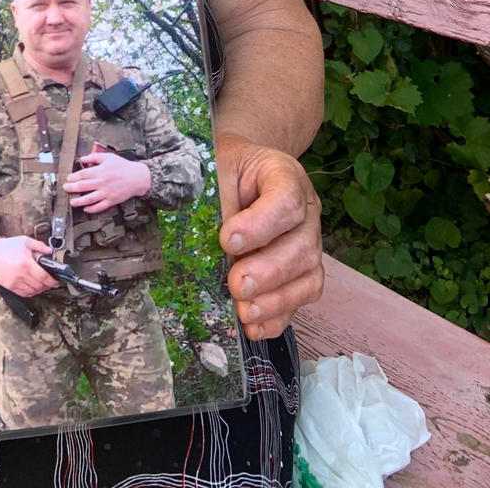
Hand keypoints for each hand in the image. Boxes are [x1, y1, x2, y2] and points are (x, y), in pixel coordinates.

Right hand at [0, 235, 55, 296]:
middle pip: (39, 286)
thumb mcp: (24, 241)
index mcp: (26, 263)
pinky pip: (23, 294)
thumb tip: (50, 251)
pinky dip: (31, 292)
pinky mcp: (9, 286)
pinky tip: (33, 287)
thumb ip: (39, 246)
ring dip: (40, 289)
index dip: (52, 281)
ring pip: (32, 292)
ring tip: (42, 284)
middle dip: (47, 285)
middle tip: (50, 282)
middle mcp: (20, 275)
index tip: (56, 281)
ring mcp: (14, 282)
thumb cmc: (6, 247)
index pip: (43, 277)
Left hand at [63, 148, 149, 211]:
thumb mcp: (108, 157)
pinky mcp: (112, 200)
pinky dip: (92, 209)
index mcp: (100, 171)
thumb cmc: (123, 166)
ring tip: (72, 202)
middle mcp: (102, 182)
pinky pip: (100, 206)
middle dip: (72, 188)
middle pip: (83, 186)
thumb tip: (82, 158)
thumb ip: (94, 157)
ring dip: (79, 201)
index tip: (68, 178)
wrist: (138, 177)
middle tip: (65, 189)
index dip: (73, 177)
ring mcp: (107, 193)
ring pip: (89, 199)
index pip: (83, 174)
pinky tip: (86, 209)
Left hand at [216, 133, 323, 340]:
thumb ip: (212, 192)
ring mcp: (309, 243)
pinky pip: (302, 297)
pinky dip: (278, 316)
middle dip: (267, 271)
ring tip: (244, 310)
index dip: (259, 225)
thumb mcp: (220, 166)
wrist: (245, 171)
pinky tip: (254, 326)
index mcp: (286, 177)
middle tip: (236, 284)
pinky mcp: (304, 271)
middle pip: (300, 246)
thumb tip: (182, 218)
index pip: (286, 201)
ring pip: (307, 276)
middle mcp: (307, 212)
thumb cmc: (231, 169)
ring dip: (275, 300)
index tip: (226, 240)